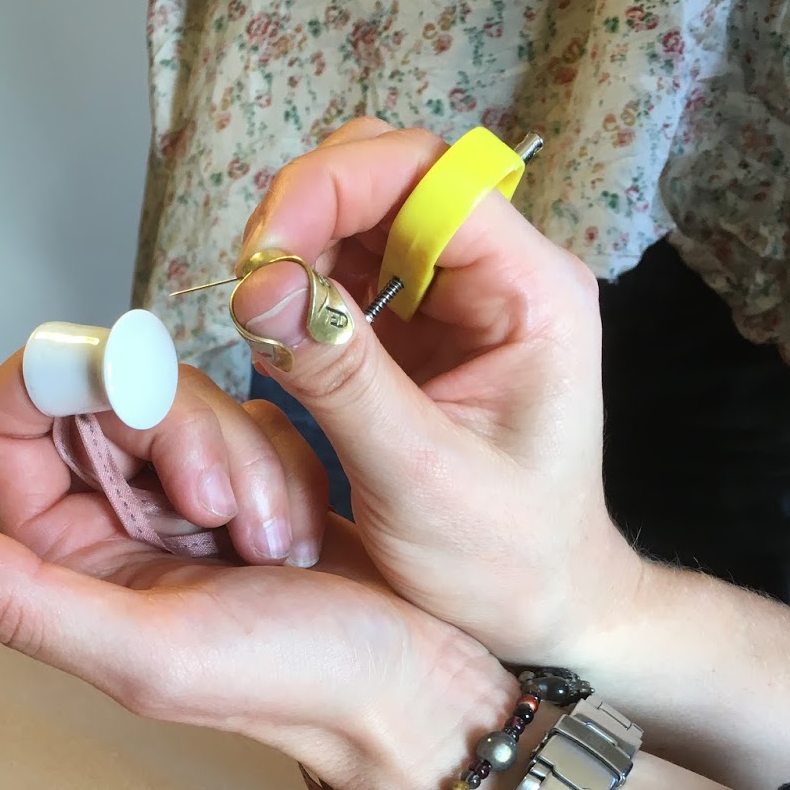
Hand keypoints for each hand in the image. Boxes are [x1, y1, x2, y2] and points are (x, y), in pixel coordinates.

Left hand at [0, 353, 519, 789]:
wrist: (414, 683)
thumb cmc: (292, 683)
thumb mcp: (145, 652)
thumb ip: (18, 602)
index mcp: (55, 555)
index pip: (8, 416)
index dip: (65, 384)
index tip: (142, 403)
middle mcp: (102, 515)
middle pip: (100, 391)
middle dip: (181, 434)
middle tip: (229, 516)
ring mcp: (173, 491)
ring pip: (179, 394)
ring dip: (245, 459)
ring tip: (277, 546)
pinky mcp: (242, 473)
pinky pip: (246, 409)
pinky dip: (283, 460)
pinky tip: (302, 532)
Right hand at [230, 119, 644, 666]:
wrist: (538, 615)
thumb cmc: (503, 562)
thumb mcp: (415, 476)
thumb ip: (340, 376)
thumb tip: (258, 286)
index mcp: (531, 293)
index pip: (426, 176)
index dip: (332, 190)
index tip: (260, 254)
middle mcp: (499, 276)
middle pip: (389, 174)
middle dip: (307, 209)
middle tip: (251, 284)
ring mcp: (457, 301)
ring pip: (359, 215)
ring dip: (297, 248)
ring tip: (261, 318)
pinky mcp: (419, 333)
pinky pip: (348, 273)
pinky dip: (302, 291)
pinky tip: (282, 341)